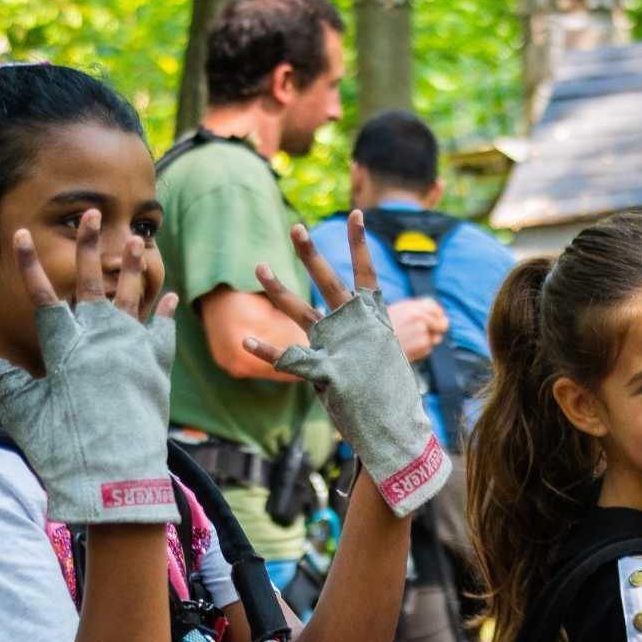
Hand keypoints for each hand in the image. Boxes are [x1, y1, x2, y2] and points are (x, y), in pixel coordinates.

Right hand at [0, 211, 179, 525]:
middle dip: (89, 246)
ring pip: (131, 299)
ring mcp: (131, 352)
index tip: (23, 234)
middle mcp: (99, 340)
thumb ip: (3, 384)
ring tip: (136, 239)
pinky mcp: (156, 371)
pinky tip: (168, 296)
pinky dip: (163, 315)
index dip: (30, 266)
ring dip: (132, 268)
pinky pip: (160, 334)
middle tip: (92, 214)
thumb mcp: (27, 417)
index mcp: (65, 348)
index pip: (43, 297)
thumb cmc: (65, 451)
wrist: (115, 480)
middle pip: (91, 284)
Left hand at [243, 211, 449, 517]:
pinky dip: (266, 350)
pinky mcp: (324, 374)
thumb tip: (362, 319)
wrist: (395, 428)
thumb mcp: (377, 356)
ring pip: (301, 312)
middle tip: (296, 228)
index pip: (366, 273)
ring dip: (277, 290)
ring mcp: (338, 349)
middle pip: (329, 282)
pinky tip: (246, 339)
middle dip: (311, 255)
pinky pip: (288, 359)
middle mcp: (354, 327)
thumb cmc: (386, 392)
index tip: (356, 213)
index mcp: (372, 319)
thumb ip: (359, 335)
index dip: (360, 244)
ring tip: (258, 266)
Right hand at [387, 296, 448, 362]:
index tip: (435, 320)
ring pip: (436, 338)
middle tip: (427, 334)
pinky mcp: (422, 346)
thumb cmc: (381, 328)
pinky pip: (428, 349)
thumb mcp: (397, 311)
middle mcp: (420, 318)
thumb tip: (440, 316)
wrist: (373, 344)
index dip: (437, 315)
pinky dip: (420, 350)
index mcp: (414, 307)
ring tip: (410, 341)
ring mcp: (422, 333)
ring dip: (427, 341)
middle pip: (442, 324)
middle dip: (437, 329)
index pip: (436, 309)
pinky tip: (407, 348)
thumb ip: (417, 310)